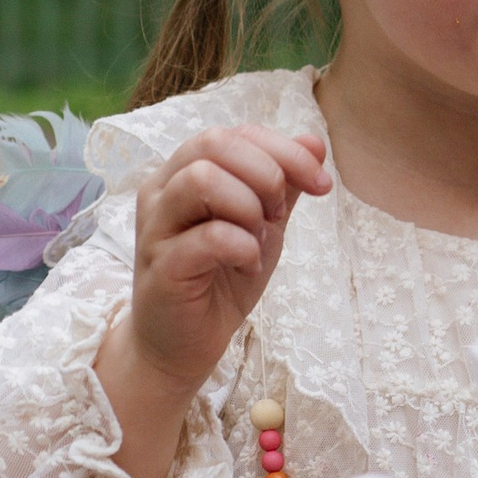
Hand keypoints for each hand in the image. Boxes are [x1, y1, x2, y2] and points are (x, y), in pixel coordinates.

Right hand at [99, 125, 330, 477]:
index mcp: (185, 171)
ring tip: (258, 239)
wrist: (184, 344)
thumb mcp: (263, 225)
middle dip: (267, 173)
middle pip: (214, 143)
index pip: (236, 133)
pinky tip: (248, 266)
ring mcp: (156, 227)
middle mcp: (162, 190)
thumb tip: (315, 140)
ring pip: (202, 179)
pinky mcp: (161, 266)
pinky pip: (208, 237)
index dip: (285, 150)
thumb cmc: (221, 279)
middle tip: (279, 215)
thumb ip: (284, 184)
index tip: (321, 184)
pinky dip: (243, 247)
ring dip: (248, 207)